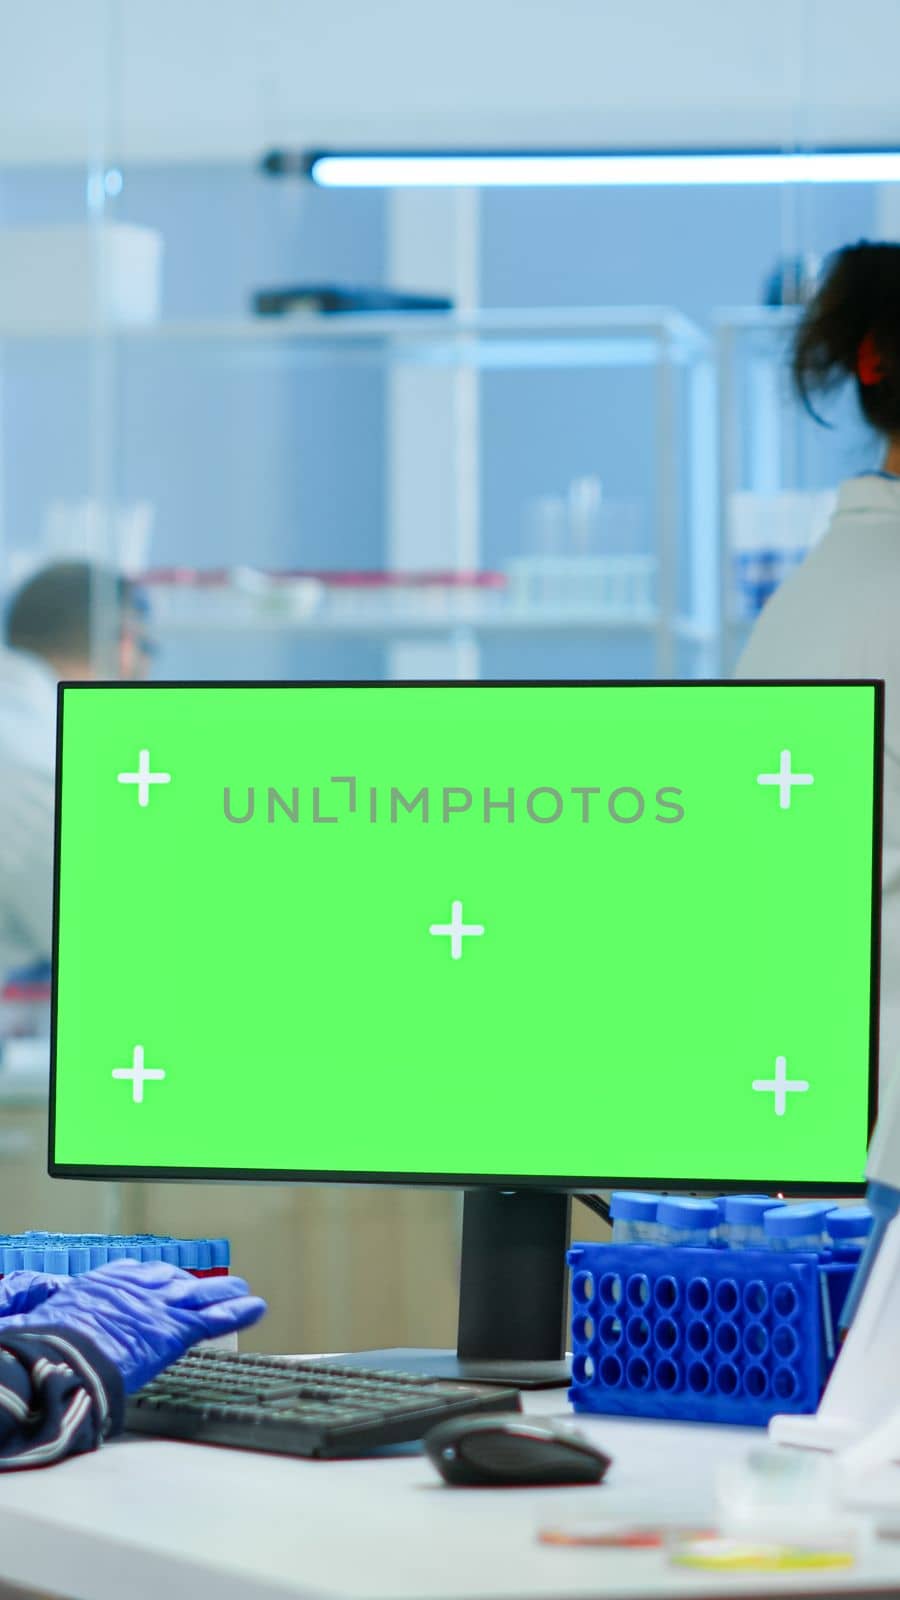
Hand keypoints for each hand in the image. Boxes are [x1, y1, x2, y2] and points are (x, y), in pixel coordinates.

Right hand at [1, 1259, 266, 1392]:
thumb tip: (17, 1320)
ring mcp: (157, 1305)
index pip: (136, 1274)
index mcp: (102, 1284)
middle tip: (210, 1284)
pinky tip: (255, 1307)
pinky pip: (214, 1317)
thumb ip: (41, 1313)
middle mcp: (134, 1287)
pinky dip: (237, 1311)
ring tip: (243, 1292)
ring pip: (199, 1295)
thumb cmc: (46, 1346)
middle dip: (193, 1284)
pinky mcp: (175, 1328)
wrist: (60, 1356)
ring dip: (224, 1294)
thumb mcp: (39, 1322)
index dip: (156, 1279)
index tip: (165, 1280)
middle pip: (172, 1281)